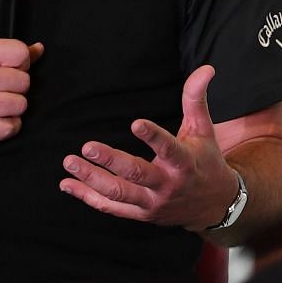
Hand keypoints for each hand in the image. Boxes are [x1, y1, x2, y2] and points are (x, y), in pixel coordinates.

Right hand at [0, 39, 40, 141]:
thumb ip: (1, 52)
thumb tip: (38, 50)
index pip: (20, 53)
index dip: (20, 61)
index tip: (9, 68)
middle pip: (24, 82)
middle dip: (15, 86)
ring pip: (20, 105)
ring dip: (11, 107)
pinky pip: (9, 128)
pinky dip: (7, 126)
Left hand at [59, 64, 241, 231]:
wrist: (214, 206)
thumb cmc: (205, 161)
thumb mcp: (203, 130)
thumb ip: (196, 100)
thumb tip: (205, 69)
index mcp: (184, 163)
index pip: (169, 149)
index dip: (153, 136)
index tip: (135, 123)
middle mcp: (167, 185)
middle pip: (136, 174)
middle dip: (110, 161)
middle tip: (87, 146)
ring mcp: (152, 203)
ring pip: (118, 193)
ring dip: (91, 179)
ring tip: (70, 162)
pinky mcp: (141, 214)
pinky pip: (111, 207)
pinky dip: (87, 197)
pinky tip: (67, 184)